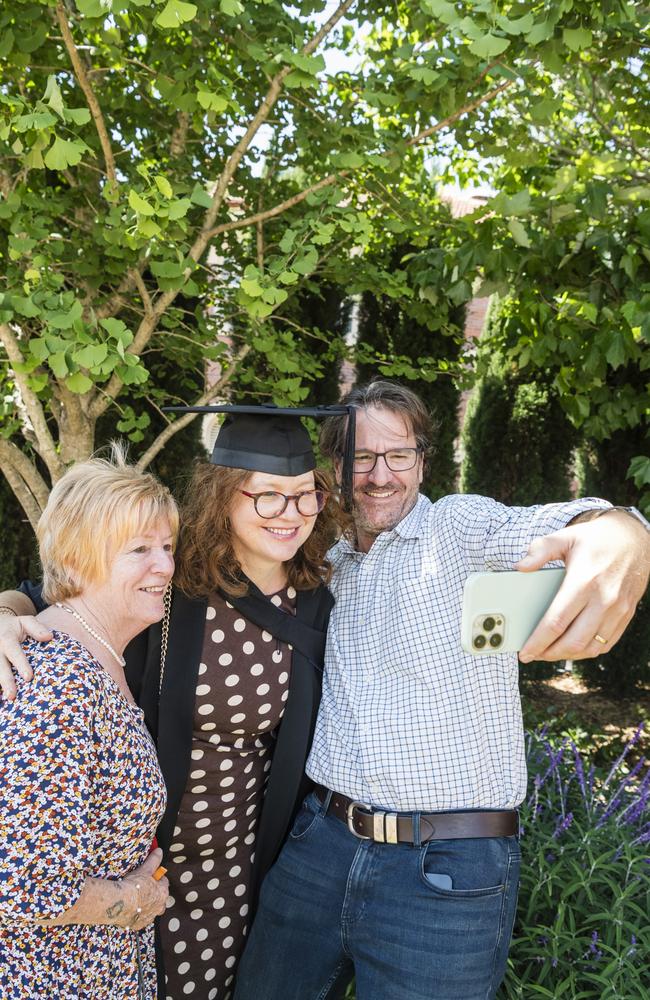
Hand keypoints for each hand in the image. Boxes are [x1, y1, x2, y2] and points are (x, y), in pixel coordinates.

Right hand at [0, 615, 51, 700]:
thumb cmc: (15, 627)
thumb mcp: (25, 621)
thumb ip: (36, 628)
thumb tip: (49, 636)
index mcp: (7, 638)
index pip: (14, 652)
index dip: (21, 664)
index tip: (28, 677)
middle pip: (0, 666)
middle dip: (6, 681)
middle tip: (12, 695)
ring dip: (0, 685)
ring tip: (6, 699)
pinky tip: (1, 698)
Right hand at [119, 849, 169, 930]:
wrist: (120, 902)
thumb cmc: (134, 885)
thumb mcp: (145, 869)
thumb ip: (154, 860)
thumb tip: (160, 851)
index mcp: (163, 893)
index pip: (164, 883)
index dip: (157, 878)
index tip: (150, 876)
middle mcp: (159, 907)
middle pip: (160, 899)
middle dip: (154, 894)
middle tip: (144, 888)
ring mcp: (149, 917)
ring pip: (152, 910)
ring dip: (147, 905)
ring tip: (137, 899)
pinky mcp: (139, 925)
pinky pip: (141, 919)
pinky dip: (137, 915)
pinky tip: (131, 909)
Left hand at [518, 511, 649, 662]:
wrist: (633, 538)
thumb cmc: (596, 539)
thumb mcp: (565, 537)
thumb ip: (540, 550)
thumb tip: (520, 567)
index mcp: (584, 581)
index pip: (556, 621)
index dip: (538, 641)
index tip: (524, 652)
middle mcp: (604, 599)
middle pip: (573, 641)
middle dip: (549, 653)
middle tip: (533, 654)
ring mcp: (618, 610)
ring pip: (591, 647)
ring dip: (568, 655)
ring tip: (549, 652)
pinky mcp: (627, 615)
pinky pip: (606, 644)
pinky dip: (587, 651)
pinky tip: (572, 647)